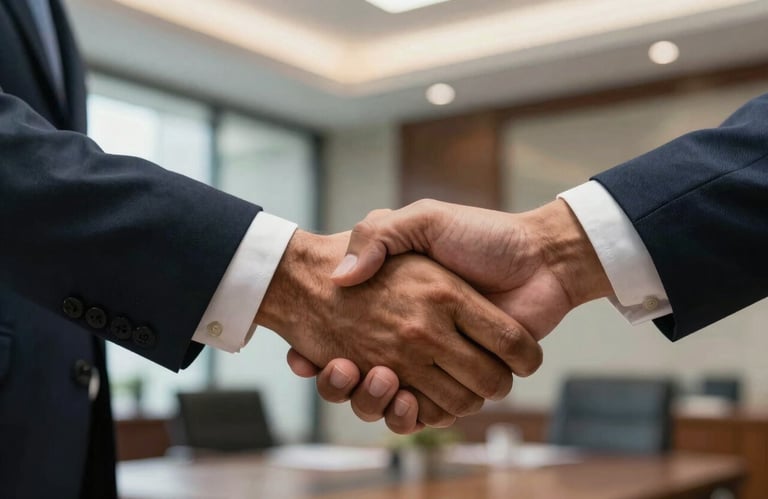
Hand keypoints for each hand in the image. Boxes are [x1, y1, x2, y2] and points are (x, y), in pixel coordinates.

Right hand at [289, 199, 610, 428]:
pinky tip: (402, 397)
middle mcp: (415, 337)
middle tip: (339, 368)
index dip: (319, 355)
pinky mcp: (466, 380)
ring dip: (374, 402)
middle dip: (342, 384)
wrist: (540, 257)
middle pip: (362, 378)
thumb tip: (340, 276)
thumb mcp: (424, 218)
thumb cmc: (482, 235)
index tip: (303, 356)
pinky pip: (431, 411)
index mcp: (401, 304)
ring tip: (376, 379)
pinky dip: (414, 415)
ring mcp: (439, 361)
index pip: (343, 335)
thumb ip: (380, 234)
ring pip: (391, 400)